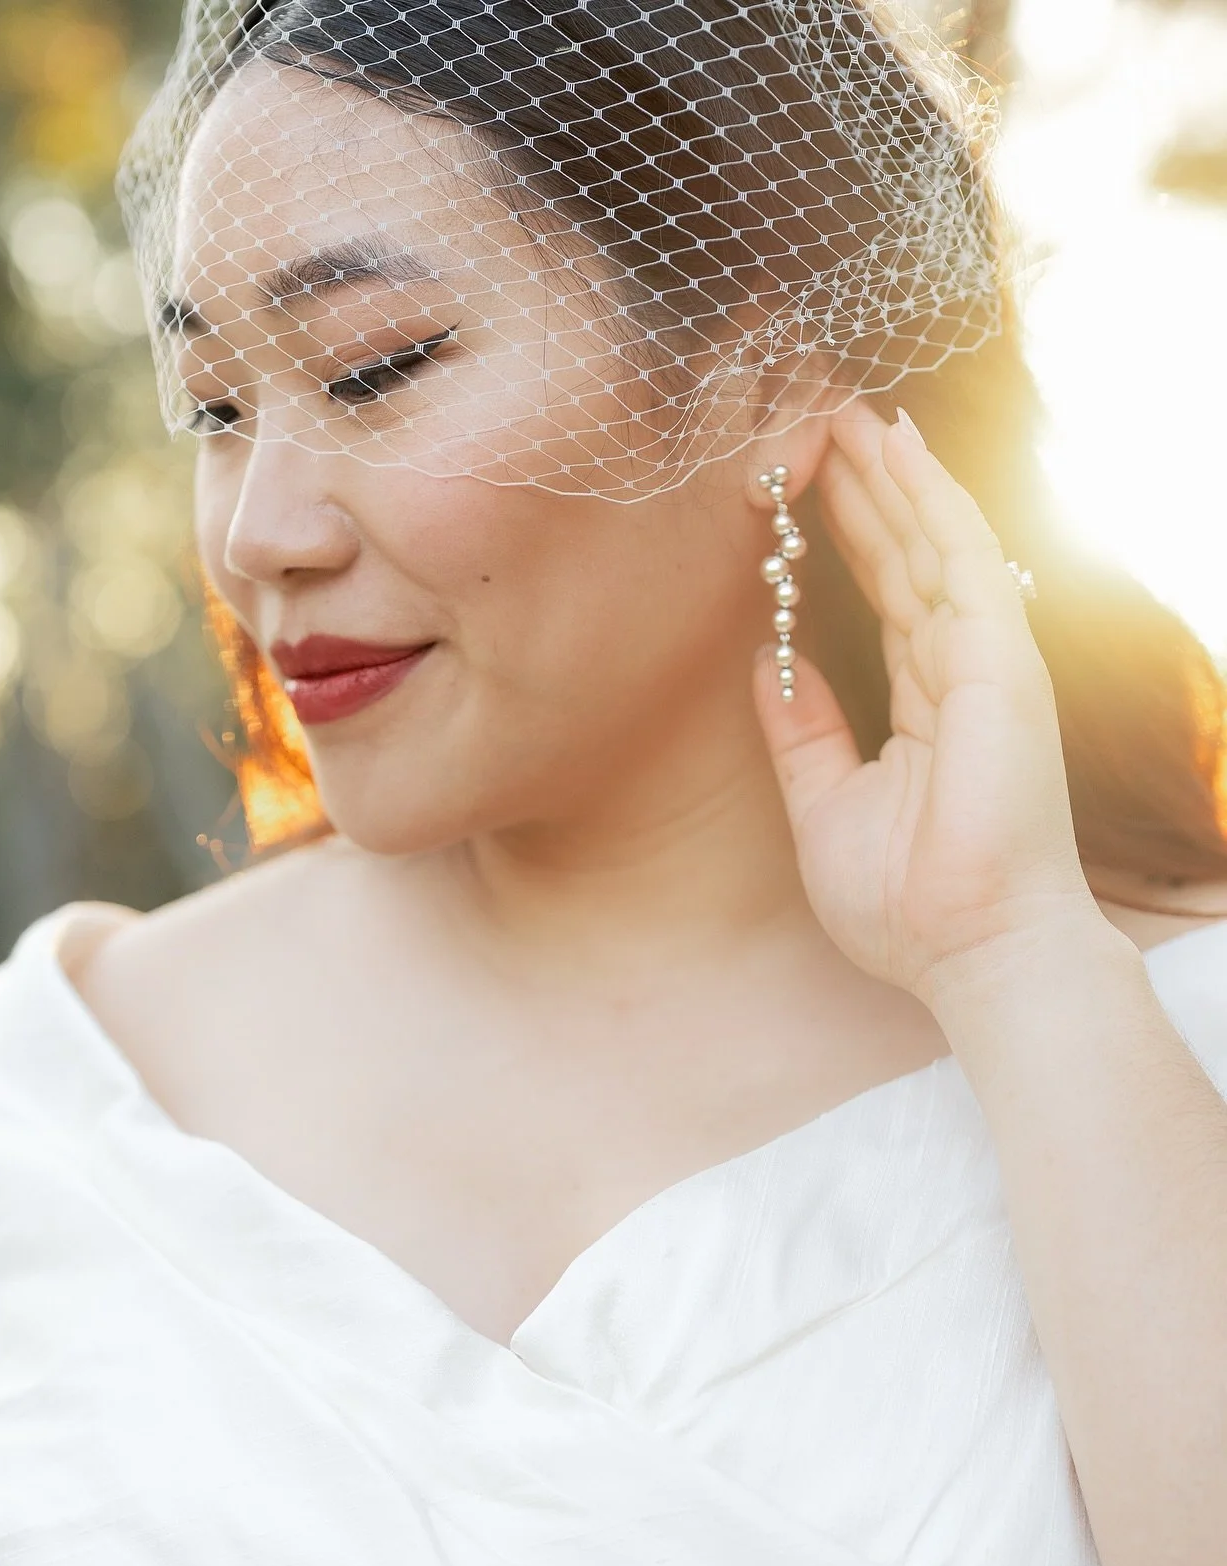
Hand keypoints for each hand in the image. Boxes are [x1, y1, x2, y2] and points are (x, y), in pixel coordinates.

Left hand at [753, 402, 1105, 1010]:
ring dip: (891, 476)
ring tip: (848, 411)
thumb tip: (765, 664)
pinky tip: (900, 450)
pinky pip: (961, 563)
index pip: (883, 598)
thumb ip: (799, 730)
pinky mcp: (1000, 664)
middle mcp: (960, 672)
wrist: (969, 955)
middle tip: (819, 418)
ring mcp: (985, 663)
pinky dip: (932, 502)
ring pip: (932, 544)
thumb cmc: (909, 904)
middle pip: (906, 556)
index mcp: (925, 705)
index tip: (802, 487)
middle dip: (864, 488)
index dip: (846, 537)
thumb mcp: (824, 804)